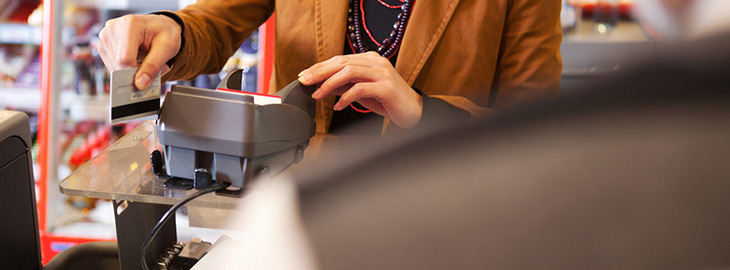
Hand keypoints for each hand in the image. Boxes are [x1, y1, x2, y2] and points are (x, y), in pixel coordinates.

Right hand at [97, 14, 181, 89]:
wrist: (159, 27)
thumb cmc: (165, 33)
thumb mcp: (168, 47)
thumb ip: (154, 66)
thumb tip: (140, 85)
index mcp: (129, 24)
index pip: (125, 59)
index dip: (136, 73)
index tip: (148, 75)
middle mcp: (113, 28)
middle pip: (118, 65)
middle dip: (135, 72)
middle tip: (150, 65)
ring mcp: (105, 37)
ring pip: (114, 68)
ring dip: (130, 71)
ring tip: (144, 60)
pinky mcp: (103, 45)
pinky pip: (112, 66)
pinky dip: (125, 68)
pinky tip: (135, 59)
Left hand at [298, 52, 422, 128]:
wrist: (414, 111)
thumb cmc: (388, 101)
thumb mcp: (362, 91)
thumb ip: (345, 86)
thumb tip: (322, 85)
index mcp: (370, 59)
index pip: (339, 59)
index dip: (319, 67)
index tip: (304, 75)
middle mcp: (376, 62)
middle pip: (341, 62)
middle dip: (319, 72)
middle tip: (304, 82)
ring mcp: (382, 74)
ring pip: (349, 72)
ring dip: (329, 84)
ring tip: (318, 95)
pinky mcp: (386, 88)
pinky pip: (360, 89)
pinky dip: (345, 98)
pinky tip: (338, 106)